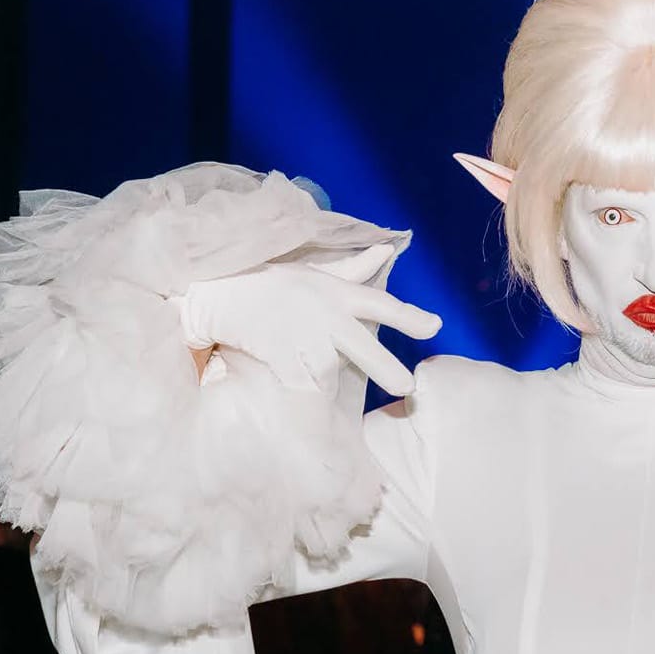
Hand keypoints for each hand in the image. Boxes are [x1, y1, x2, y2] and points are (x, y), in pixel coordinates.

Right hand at [181, 249, 441, 394]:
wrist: (218, 291)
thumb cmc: (269, 281)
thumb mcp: (315, 271)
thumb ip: (353, 268)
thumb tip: (386, 250)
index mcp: (335, 293)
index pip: (379, 303)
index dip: (409, 315)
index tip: (436, 327)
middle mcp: (323, 313)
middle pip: (361, 343)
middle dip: (385, 366)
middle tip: (409, 388)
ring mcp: (299, 332)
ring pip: (328, 366)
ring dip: (333, 383)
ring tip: (334, 393)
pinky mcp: (276, 349)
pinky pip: (297, 379)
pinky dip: (303, 391)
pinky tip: (306, 403)